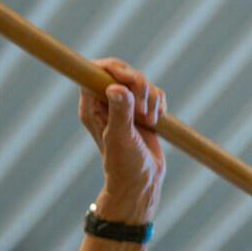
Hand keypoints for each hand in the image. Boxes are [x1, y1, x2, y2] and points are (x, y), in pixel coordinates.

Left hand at [80, 59, 165, 221]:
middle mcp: (105, 102)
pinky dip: (159, 103)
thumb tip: (116, 88)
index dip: (113, 69)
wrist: (142, 181)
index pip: (95, 71)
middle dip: (138, 85)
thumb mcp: (121, 138)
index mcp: (92, 106)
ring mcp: (124, 105)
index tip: (129, 80)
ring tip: (148, 122)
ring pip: (141, 81)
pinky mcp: (141, 109)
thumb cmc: (124, 164)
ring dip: (151, 99)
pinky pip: (154, 92)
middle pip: (121, 72)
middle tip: (142, 109)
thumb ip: (119, 112)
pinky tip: (156, 121)